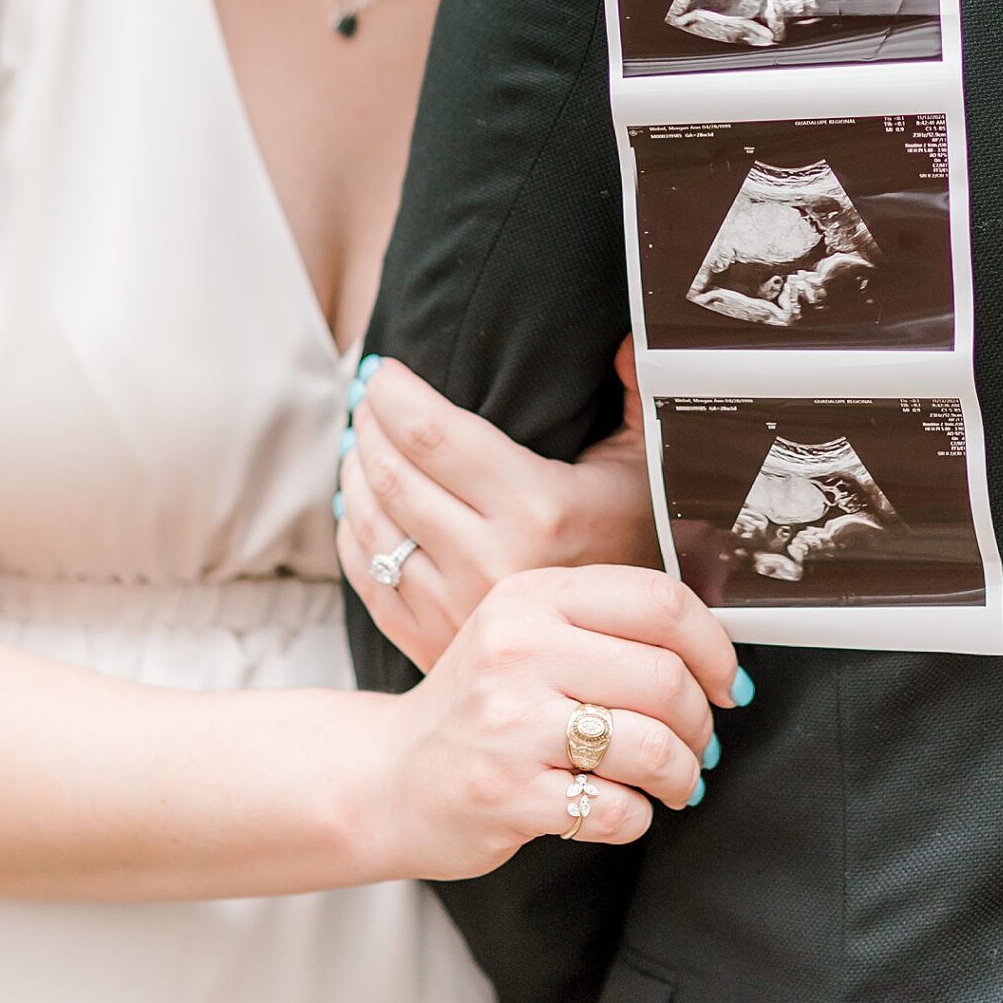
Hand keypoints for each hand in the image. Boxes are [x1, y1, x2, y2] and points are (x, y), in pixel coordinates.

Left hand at [339, 344, 658, 670]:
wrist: (621, 662)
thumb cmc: (637, 547)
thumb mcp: (649, 467)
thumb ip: (641, 395)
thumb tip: (630, 341)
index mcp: (538, 507)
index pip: (434, 435)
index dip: (395, 395)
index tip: (383, 371)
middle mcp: (490, 560)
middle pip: (393, 472)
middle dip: (369, 422)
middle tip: (367, 394)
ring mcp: (454, 607)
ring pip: (372, 522)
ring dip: (356, 469)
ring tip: (362, 439)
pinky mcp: (429, 641)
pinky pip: (368, 575)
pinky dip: (354, 530)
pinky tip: (361, 501)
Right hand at [366, 566, 740, 881]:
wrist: (388, 777)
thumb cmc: (479, 705)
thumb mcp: (525, 633)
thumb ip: (604, 625)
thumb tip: (715, 652)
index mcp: (533, 597)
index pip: (659, 601)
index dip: (715, 646)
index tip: (727, 682)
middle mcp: (520, 651)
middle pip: (665, 676)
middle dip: (702, 723)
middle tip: (702, 743)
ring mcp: (511, 724)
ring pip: (652, 746)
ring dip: (682, 774)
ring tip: (676, 782)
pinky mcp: (507, 795)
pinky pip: (617, 809)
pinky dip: (639, 816)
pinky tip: (624, 809)